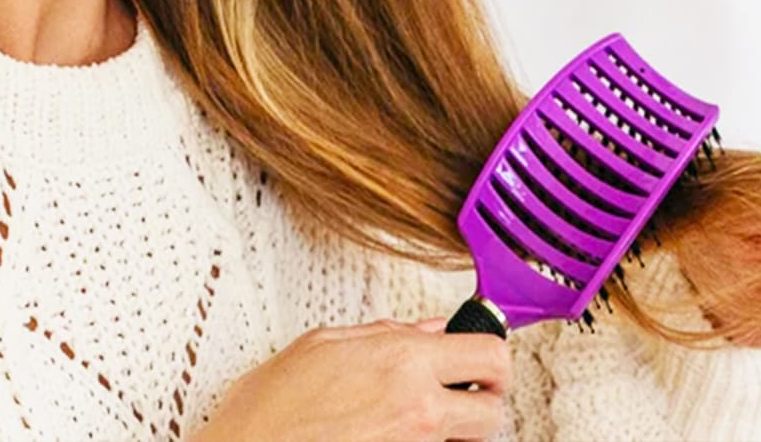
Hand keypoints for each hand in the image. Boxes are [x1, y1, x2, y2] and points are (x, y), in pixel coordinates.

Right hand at [187, 317, 511, 441]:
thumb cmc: (266, 412)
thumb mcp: (322, 346)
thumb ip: (386, 333)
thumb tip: (430, 329)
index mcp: (402, 361)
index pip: (489, 353)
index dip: (493, 361)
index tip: (484, 366)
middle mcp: (417, 407)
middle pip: (494, 410)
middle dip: (484, 404)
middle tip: (465, 400)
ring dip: (456, 433)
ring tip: (422, 424)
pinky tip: (396, 439)